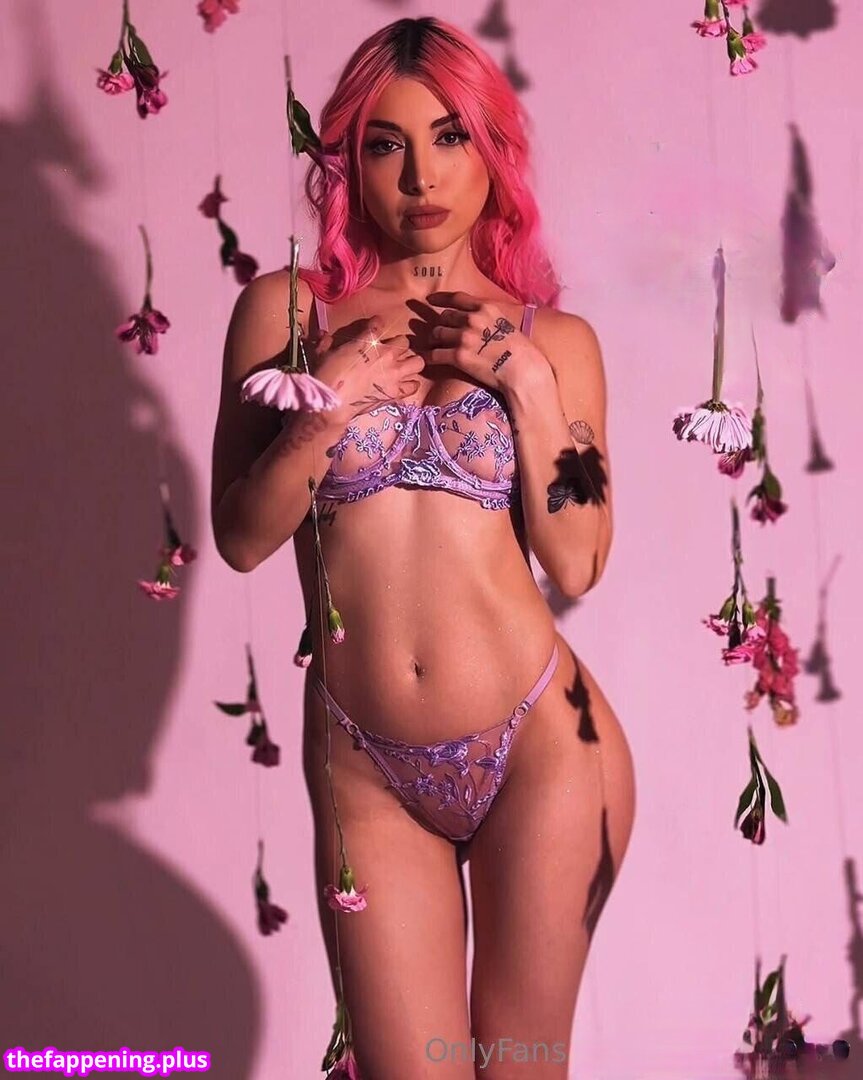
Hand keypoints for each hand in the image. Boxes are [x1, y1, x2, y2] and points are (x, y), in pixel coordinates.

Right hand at [310, 316, 424, 423]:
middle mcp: (387, 354)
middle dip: (398, 345)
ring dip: (411, 362)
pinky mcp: (396, 392)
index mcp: (369, 340)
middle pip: (404, 342)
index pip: (379, 323)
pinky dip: (411, 384)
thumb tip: (323, 334)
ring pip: (418, 361)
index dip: (377, 323)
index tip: (375, 325)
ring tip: (403, 366)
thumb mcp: (322, 354)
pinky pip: (414, 385)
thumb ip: (325, 342)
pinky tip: (403, 384)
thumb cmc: (326, 375)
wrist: (333, 403)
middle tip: (390, 352)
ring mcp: (394, 373)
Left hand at [425, 291, 546, 392]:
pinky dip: (429, 357)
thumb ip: (491, 319)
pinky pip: (435, 354)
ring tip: (433, 345)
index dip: (440, 298)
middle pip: (445, 316)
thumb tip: (482, 321)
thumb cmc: (523, 351)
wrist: (523, 371)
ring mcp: (464, 337)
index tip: (430, 299)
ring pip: (437, 333)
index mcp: (486, 308)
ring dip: (433, 340)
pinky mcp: (458, 356)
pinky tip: (427, 359)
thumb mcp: (507, 324)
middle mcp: (473, 319)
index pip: (457, 298)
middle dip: (441, 324)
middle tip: (437, 332)